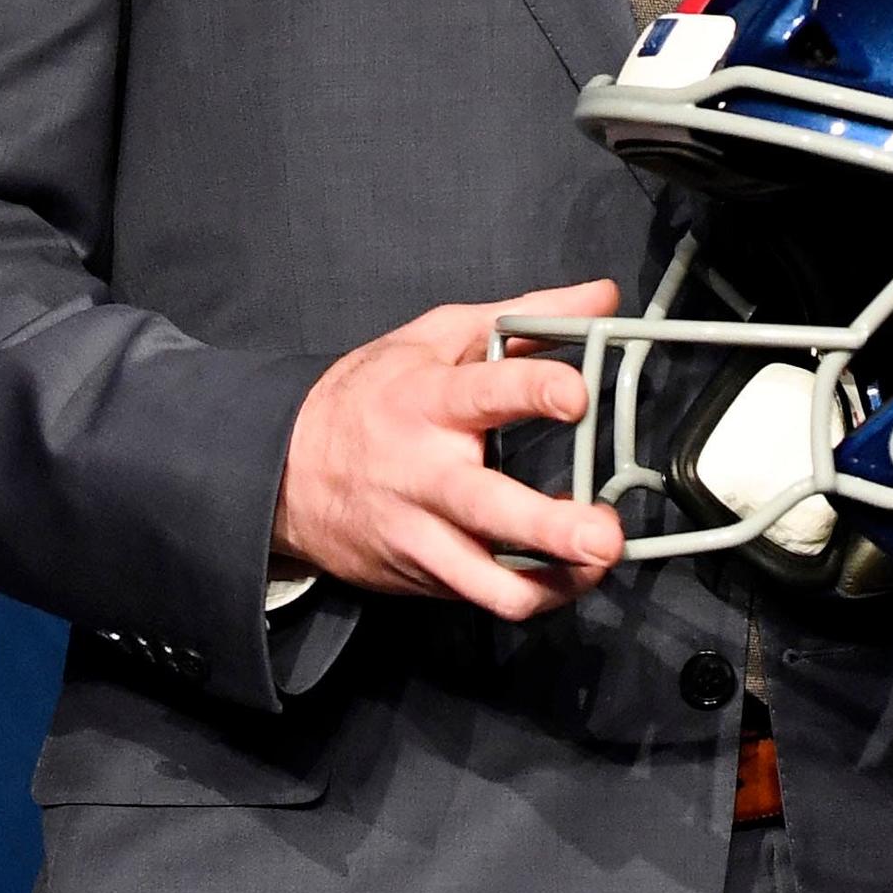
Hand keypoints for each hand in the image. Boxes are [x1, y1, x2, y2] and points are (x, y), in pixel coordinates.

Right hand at [272, 280, 630, 622]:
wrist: (288, 471)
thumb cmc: (373, 394)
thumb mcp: (439, 338)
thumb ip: (528, 319)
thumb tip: (602, 295)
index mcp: (429, 400)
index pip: (484, 392)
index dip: (534, 391)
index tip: (577, 395)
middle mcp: (424, 473)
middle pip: (489, 509)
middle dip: (551, 528)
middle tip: (604, 536)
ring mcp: (422, 534)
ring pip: (487, 581)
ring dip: (553, 583)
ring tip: (597, 566)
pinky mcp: (423, 577)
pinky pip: (484, 598)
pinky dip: (533, 593)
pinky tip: (565, 575)